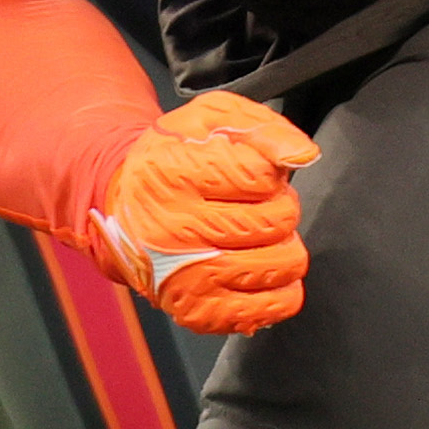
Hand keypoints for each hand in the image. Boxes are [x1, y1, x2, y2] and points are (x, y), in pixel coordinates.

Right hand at [88, 90, 318, 334]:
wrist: (126, 209)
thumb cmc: (174, 157)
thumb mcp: (211, 118)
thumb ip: (263, 127)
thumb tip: (302, 155)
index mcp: (175, 172)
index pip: (261, 176)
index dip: (271, 172)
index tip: (253, 172)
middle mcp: (176, 228)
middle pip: (276, 220)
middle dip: (281, 206)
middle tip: (257, 203)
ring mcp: (188, 275)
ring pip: (282, 263)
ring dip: (284, 245)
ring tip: (256, 234)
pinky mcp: (200, 311)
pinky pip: (275, 305)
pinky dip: (282, 286)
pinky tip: (258, 267)